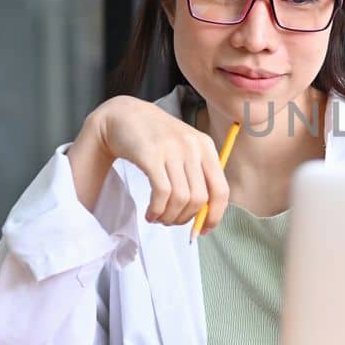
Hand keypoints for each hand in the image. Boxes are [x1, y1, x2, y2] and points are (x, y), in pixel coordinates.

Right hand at [70, 96, 229, 232]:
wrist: (122, 115)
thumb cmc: (154, 139)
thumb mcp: (183, 149)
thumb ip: (196, 177)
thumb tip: (204, 216)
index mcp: (206, 147)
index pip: (221, 190)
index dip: (214, 215)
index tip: (203, 230)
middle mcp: (193, 146)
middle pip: (200, 198)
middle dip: (185, 219)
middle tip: (170, 222)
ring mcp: (173, 149)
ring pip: (181, 198)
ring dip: (169, 217)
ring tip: (158, 218)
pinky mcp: (152, 154)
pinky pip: (162, 192)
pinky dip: (157, 210)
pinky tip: (149, 213)